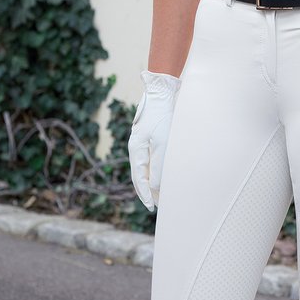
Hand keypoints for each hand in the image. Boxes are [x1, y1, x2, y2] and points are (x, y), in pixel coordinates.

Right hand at [128, 70, 181, 210]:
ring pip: (145, 167)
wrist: (161, 92)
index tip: (151, 207)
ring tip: (160, 193)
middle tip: (156, 205)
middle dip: (147, 190)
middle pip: (140, 175)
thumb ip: (159, 166)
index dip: (145, 194)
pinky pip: (150, 158)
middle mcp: (136, 147)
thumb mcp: (162, 143)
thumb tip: (156, 187)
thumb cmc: (162, 116)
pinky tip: (163, 173)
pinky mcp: (150, 136)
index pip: (139, 178)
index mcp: (136, 150)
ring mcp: (142, 142)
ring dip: (152, 181)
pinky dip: (155, 169)